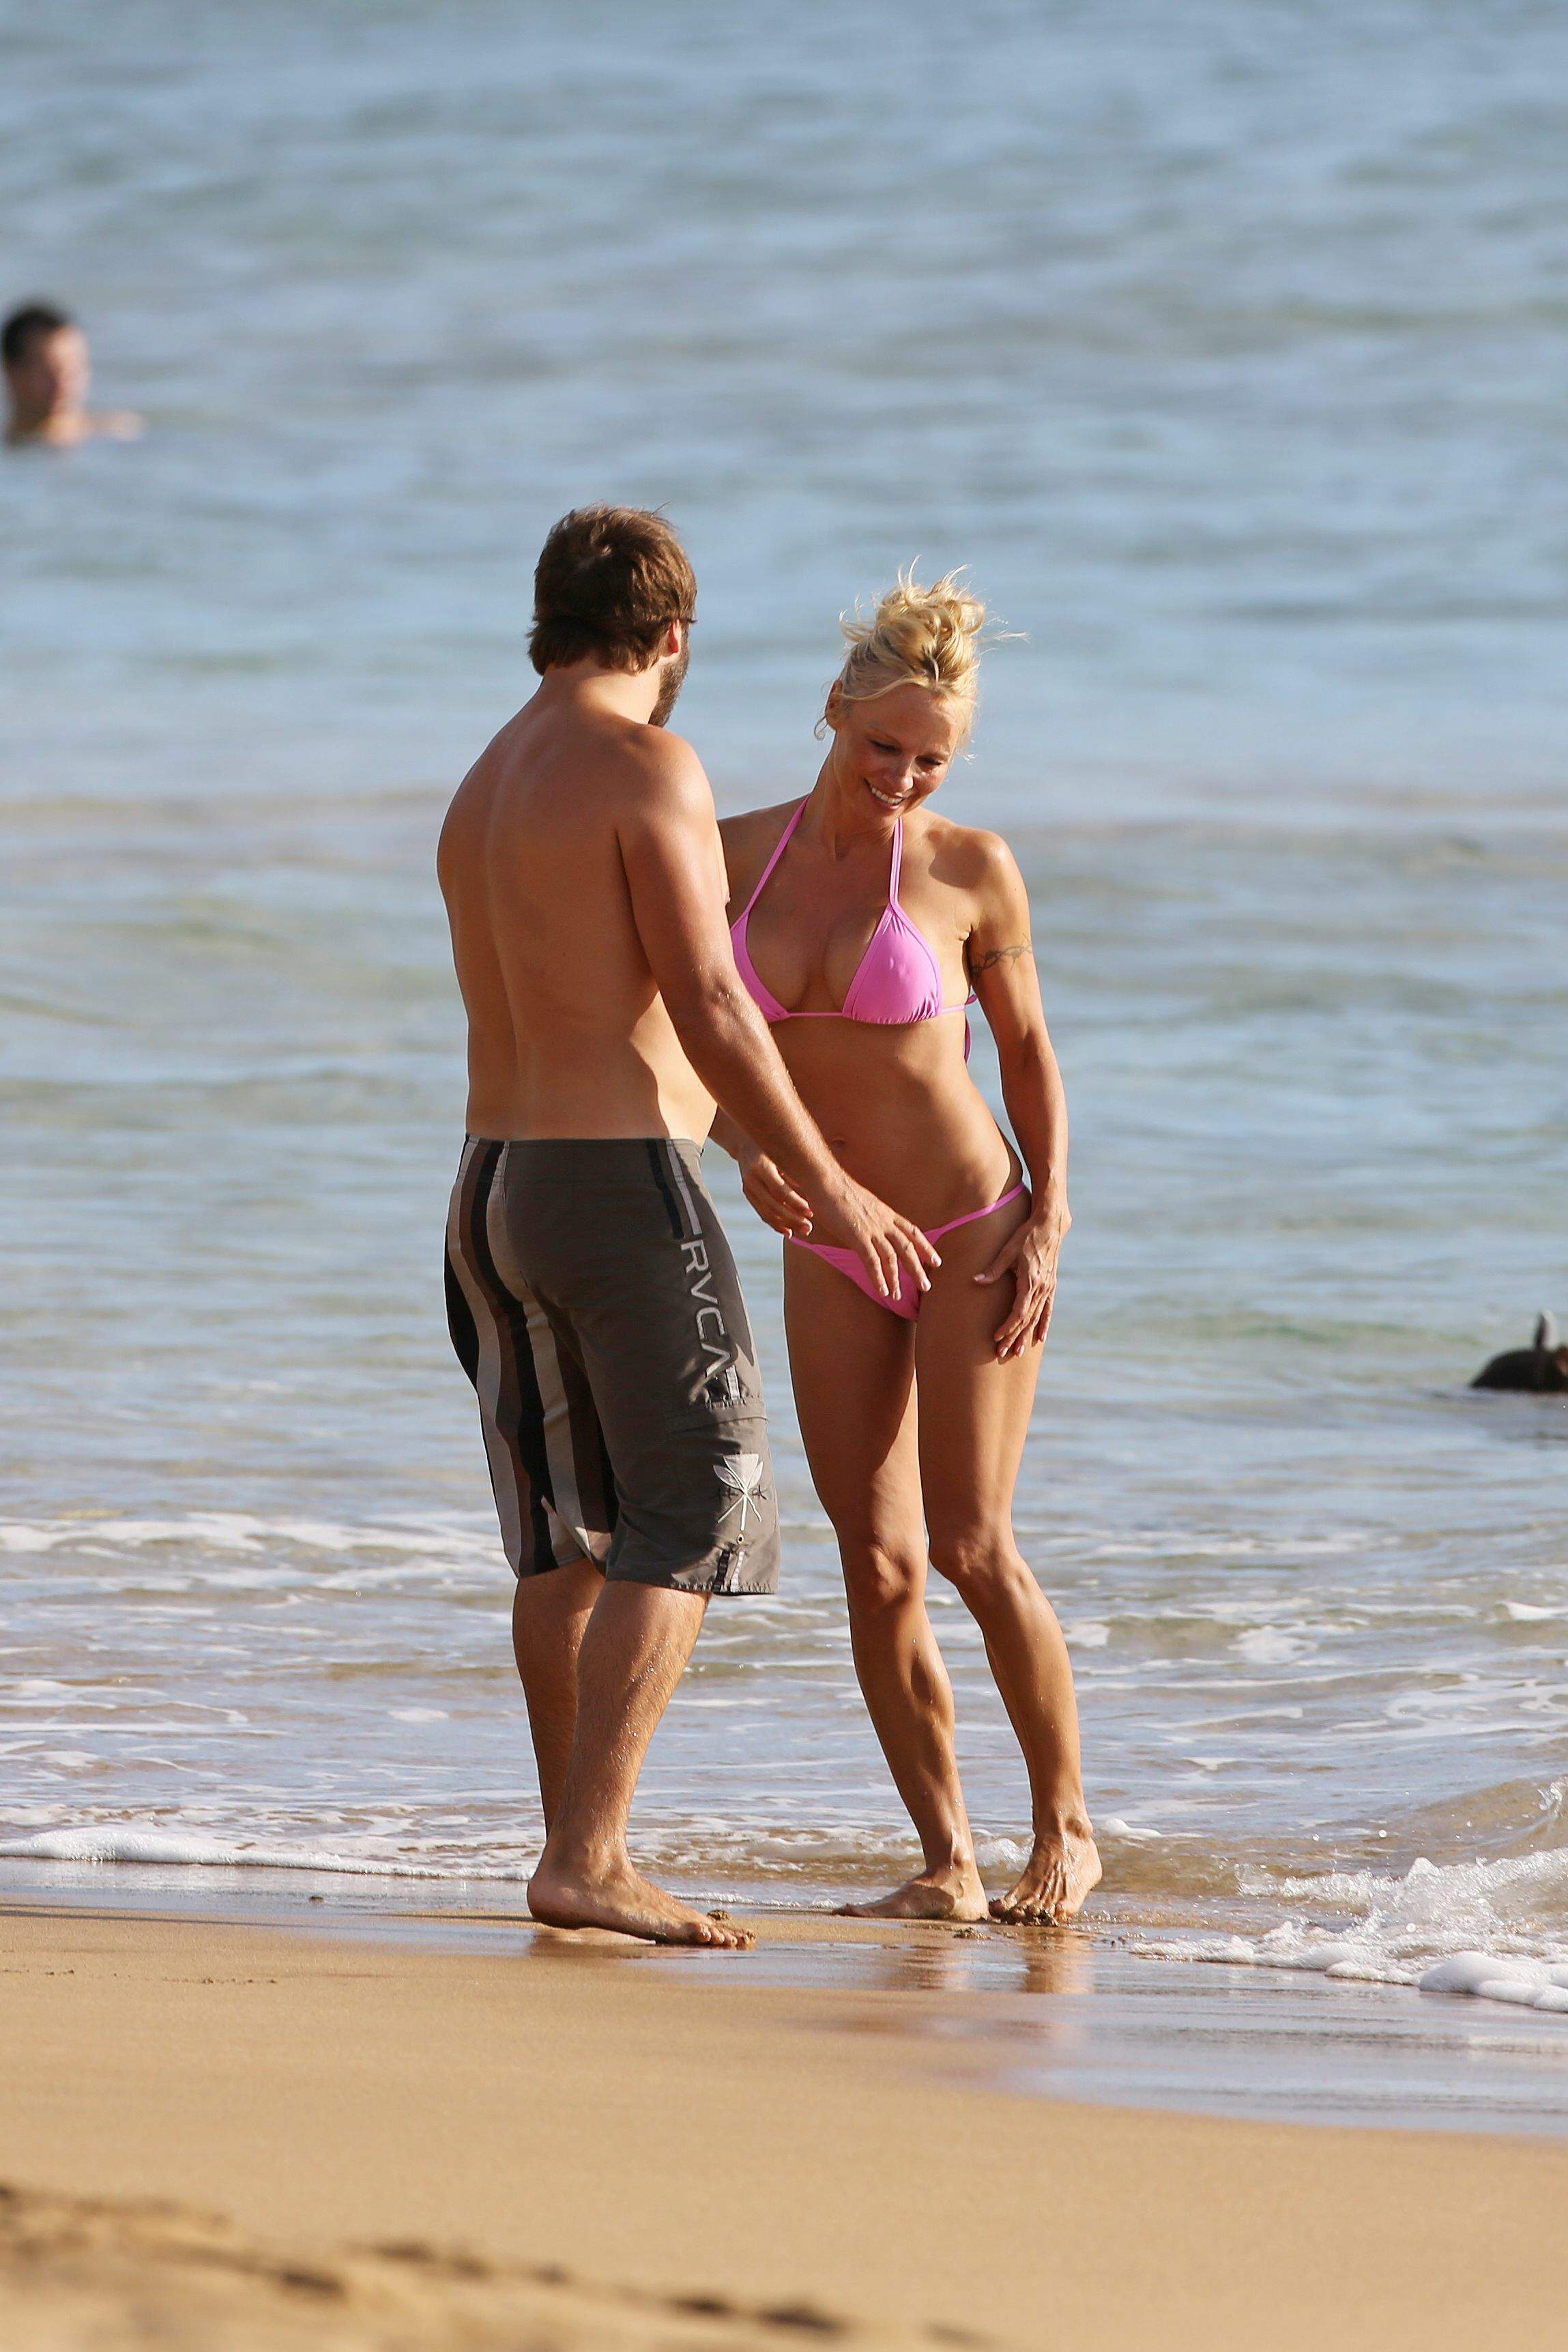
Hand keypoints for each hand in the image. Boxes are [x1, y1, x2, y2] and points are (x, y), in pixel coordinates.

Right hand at [736, 1141, 814, 1238]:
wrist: (745, 1140)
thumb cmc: (772, 1144)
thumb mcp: (782, 1152)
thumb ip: (795, 1169)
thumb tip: (816, 1189)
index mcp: (761, 1165)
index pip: (780, 1190)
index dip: (795, 1203)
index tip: (811, 1211)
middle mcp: (751, 1178)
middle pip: (773, 1205)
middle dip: (793, 1218)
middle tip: (810, 1227)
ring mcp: (747, 1187)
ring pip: (766, 1213)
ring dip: (786, 1224)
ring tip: (804, 1230)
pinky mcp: (748, 1194)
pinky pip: (762, 1213)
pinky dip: (775, 1224)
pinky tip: (789, 1231)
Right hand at [814, 1173, 941, 1300]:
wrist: (826, 1180)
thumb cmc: (838, 1190)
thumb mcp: (862, 1203)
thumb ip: (869, 1217)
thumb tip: (867, 1226)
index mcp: (886, 1212)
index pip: (912, 1232)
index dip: (925, 1247)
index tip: (935, 1261)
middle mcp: (884, 1221)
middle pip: (907, 1247)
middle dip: (917, 1268)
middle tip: (926, 1287)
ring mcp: (872, 1229)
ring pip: (892, 1257)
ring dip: (896, 1279)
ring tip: (897, 1297)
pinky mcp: (857, 1236)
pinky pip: (872, 1261)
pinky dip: (879, 1278)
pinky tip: (882, 1291)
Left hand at [975, 1193, 1068, 1360]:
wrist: (1051, 1226)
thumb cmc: (1026, 1236)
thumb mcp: (1007, 1250)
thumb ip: (993, 1269)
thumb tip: (975, 1281)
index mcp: (1030, 1281)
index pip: (1019, 1312)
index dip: (1008, 1326)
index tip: (996, 1337)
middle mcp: (1042, 1288)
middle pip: (1027, 1319)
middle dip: (1014, 1337)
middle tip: (1002, 1353)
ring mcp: (1048, 1288)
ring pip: (1037, 1318)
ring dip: (1027, 1335)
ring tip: (1018, 1352)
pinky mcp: (1051, 1285)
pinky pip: (1048, 1310)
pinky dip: (1043, 1324)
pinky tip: (1040, 1338)